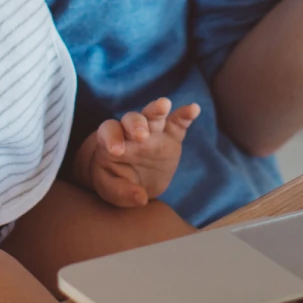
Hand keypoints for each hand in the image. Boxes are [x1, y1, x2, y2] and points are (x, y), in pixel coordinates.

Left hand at [76, 98, 200, 207]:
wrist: (134, 181)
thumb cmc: (116, 182)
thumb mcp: (111, 190)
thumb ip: (121, 192)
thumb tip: (141, 198)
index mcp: (112, 140)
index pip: (109, 131)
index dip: (112, 137)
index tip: (116, 150)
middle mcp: (131, 131)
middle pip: (131, 119)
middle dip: (136, 124)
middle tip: (140, 135)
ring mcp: (153, 131)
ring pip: (153, 115)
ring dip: (157, 109)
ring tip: (164, 104)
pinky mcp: (171, 136)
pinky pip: (178, 122)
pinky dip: (185, 115)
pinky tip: (194, 109)